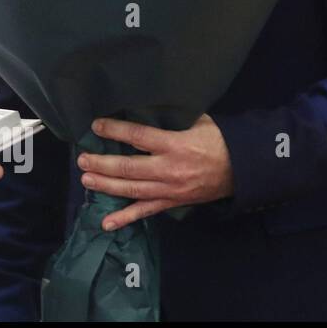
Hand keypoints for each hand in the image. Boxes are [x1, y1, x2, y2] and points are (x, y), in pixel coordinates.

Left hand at [78, 114, 233, 230]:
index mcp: (175, 144)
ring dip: (106, 186)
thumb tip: (143, 104)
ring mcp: (170, 189)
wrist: (244, 169)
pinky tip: (106, 223)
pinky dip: (125, 218)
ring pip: (132, 190)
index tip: (96, 126)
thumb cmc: (219, 140)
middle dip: (102, 164)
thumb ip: (170, 116)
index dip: (114, 130)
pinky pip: (145, 212)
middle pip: (129, 167)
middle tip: (82, 159)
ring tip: (85, 179)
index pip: (138, 135)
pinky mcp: (173, 202)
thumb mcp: (197, 120)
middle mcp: (170, 169)